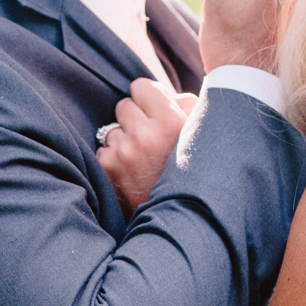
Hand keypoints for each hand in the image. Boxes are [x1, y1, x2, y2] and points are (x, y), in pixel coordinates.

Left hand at [97, 79, 197, 215]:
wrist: (181, 218)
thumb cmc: (194, 172)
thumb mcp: (202, 135)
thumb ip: (188, 106)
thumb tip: (169, 95)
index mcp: (170, 122)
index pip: (140, 87)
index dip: (148, 99)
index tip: (154, 112)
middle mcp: (144, 135)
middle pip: (124, 105)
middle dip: (134, 118)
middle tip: (150, 138)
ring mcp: (123, 152)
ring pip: (112, 129)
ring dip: (124, 140)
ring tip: (143, 160)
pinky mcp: (108, 169)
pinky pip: (103, 150)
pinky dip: (114, 159)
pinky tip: (131, 172)